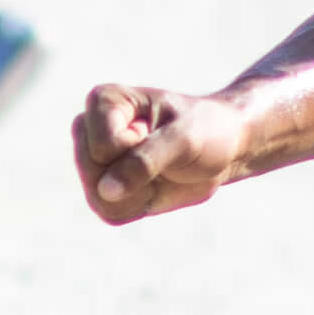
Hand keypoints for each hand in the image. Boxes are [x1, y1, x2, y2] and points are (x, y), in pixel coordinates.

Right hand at [71, 80, 255, 223]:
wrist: (223, 150)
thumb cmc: (204, 130)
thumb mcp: (182, 139)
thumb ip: (144, 161)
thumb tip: (104, 191)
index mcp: (104, 101)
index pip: (102, 147)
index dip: (137, 151)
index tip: (161, 132)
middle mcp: (90, 129)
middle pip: (93, 173)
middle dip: (135, 176)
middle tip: (162, 156)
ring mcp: (93, 161)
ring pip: (98, 198)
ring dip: (138, 194)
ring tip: (158, 171)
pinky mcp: (102, 189)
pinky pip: (109, 213)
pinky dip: (138, 207)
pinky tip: (153, 187)